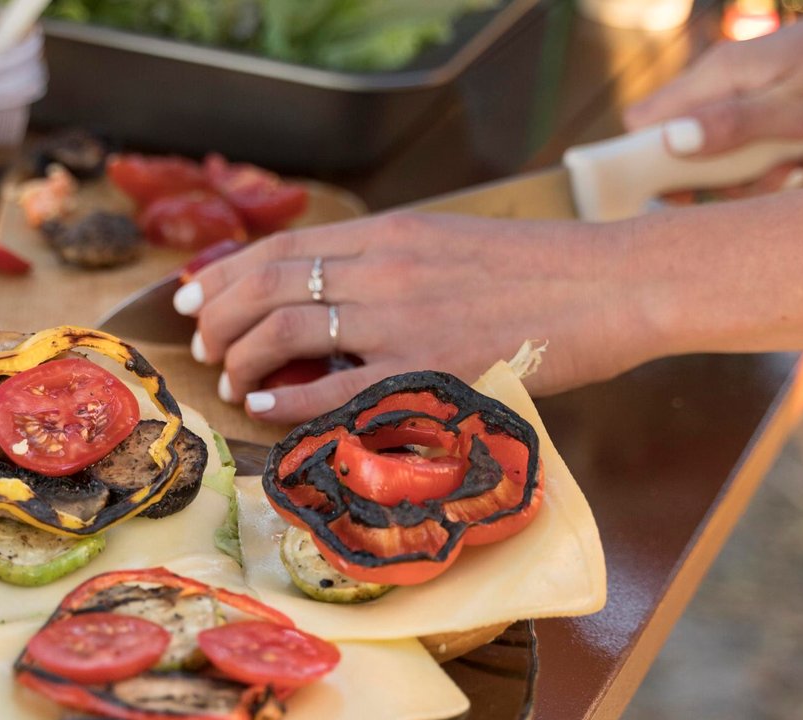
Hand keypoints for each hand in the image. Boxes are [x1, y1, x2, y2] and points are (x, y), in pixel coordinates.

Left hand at [176, 210, 655, 421]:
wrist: (611, 284)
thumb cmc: (538, 273)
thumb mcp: (449, 247)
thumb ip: (388, 265)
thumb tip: (330, 295)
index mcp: (390, 233)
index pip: (282, 247)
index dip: (224, 273)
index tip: (191, 296)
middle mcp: (385, 268)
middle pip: (269, 283)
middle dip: (217, 315)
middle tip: (199, 344)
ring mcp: (403, 318)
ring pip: (287, 326)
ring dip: (241, 354)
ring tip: (227, 376)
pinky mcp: (428, 368)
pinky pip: (334, 385)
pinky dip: (285, 395)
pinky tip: (260, 402)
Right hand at [624, 0, 802, 196]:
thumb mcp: (802, 106)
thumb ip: (734, 125)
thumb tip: (670, 143)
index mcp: (718, 76)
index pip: (644, 124)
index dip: (650, 165)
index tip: (683, 195)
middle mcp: (724, 86)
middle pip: (690, 156)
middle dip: (734, 183)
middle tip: (784, 175)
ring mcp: (748, 98)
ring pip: (733, 163)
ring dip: (775, 176)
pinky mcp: (771, 111)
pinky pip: (764, 155)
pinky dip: (796, 163)